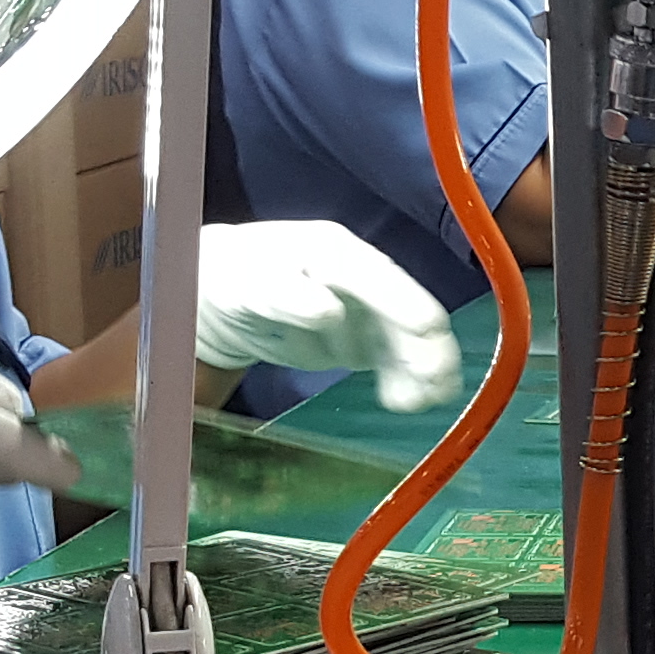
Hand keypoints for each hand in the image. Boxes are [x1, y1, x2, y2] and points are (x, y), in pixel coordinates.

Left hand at [191, 220, 469, 410]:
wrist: (221, 292)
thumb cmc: (232, 279)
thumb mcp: (246, 283)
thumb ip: (285, 295)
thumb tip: (330, 311)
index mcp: (334, 252)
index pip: (379, 277)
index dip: (404, 305)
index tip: (425, 333)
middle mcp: (360, 276)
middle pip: (406, 308)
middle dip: (425, 345)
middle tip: (433, 383)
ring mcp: (365, 308)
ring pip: (408, 336)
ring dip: (424, 367)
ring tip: (421, 400)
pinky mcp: (363, 339)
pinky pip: (395, 359)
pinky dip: (408, 379)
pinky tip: (409, 401)